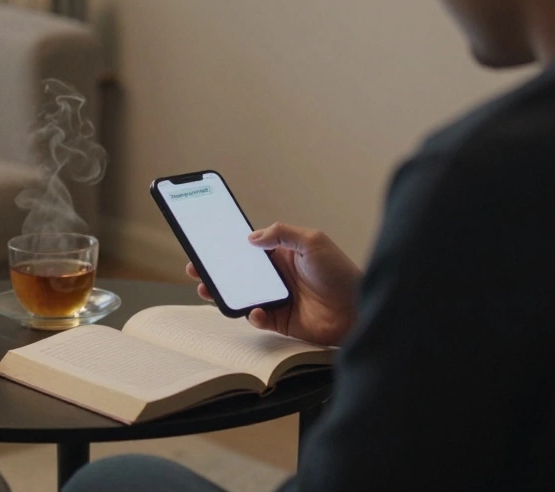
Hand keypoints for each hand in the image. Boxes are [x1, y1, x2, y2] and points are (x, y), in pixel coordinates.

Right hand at [187, 223, 361, 346]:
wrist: (359, 309)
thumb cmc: (341, 273)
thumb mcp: (313, 241)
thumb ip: (282, 234)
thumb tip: (251, 237)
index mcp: (282, 254)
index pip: (248, 249)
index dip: (227, 247)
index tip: (206, 245)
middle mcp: (277, 276)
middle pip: (238, 273)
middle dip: (216, 271)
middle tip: (196, 269)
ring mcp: (278, 298)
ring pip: (242, 296)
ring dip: (223, 293)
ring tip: (207, 291)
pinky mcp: (282, 321)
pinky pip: (258, 318)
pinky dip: (251, 315)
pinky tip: (254, 311)